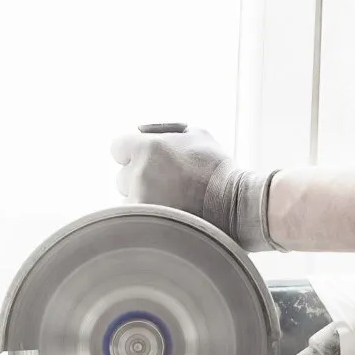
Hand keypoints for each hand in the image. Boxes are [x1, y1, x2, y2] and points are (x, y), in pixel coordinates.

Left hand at [109, 125, 282, 252]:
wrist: (236, 206)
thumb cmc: (217, 168)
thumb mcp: (197, 135)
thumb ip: (165, 129)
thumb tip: (138, 130)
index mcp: (148, 147)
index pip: (118, 147)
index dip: (130, 155)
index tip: (143, 162)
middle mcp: (140, 172)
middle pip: (122, 177)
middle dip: (138, 181)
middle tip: (166, 187)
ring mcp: (141, 200)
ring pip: (128, 202)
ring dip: (142, 202)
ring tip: (171, 205)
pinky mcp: (146, 225)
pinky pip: (135, 223)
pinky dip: (148, 222)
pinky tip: (169, 220)